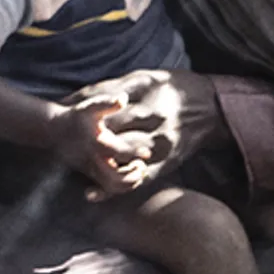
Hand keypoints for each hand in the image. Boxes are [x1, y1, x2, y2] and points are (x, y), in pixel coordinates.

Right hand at [44, 97, 150, 199]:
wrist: (55, 130)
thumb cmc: (76, 117)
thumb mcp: (90, 107)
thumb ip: (107, 103)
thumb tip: (123, 98)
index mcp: (97, 143)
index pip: (119, 152)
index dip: (134, 153)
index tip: (146, 153)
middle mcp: (93, 160)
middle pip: (115, 179)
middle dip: (132, 175)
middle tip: (141, 164)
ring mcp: (91, 169)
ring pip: (111, 187)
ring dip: (128, 183)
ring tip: (137, 170)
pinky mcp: (90, 175)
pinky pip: (106, 189)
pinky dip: (120, 187)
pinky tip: (129, 176)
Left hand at [70, 68, 222, 188]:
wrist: (215, 108)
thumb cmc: (177, 87)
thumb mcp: (147, 78)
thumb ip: (115, 88)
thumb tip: (80, 97)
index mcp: (149, 103)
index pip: (109, 112)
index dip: (83, 115)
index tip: (60, 116)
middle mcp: (155, 127)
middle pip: (115, 137)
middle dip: (87, 140)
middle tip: (59, 143)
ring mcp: (161, 149)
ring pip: (124, 160)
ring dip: (96, 164)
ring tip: (69, 166)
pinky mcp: (166, 165)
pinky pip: (138, 180)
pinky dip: (114, 188)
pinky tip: (91, 195)